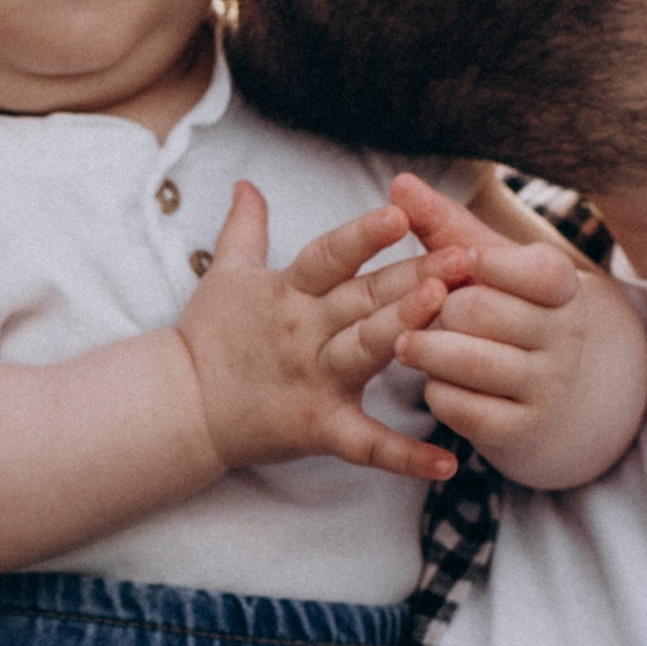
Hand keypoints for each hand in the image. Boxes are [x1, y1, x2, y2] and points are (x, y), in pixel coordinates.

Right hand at [173, 182, 452, 486]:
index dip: (363, 236)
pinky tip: (447, 463)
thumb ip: (246, 228)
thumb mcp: (225, 274)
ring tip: (448, 313)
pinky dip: (405, 457)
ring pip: (367, 352)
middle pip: (364, 298)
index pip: (329, 257)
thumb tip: (246, 183)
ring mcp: (315, 380)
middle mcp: (306, 332)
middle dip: (414, 275)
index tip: (400, 213)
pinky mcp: (319, 427)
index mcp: (289, 292)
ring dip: (406, 330)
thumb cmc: (208, 337)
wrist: (181, 406)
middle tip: (465, 256)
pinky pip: (366, 444)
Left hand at [389, 169, 646, 487]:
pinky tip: (432, 381)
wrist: (542, 385)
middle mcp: (564, 336)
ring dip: (426, 350)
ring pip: (470, 362)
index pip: (537, 269)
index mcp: (562, 287)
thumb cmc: (501, 306)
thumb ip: (441, 224)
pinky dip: (438, 393)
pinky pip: (465, 409)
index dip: (490, 263)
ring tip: (404, 343)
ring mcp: (547, 385)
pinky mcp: (523, 428)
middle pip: (482, 312)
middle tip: (415, 309)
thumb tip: (399, 182)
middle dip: (437, 308)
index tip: (460, 259)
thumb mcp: (482, 263)